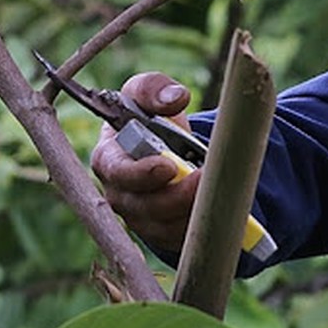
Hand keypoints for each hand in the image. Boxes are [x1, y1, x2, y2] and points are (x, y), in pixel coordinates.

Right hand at [90, 72, 199, 252]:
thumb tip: (175, 98)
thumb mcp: (148, 94)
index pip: (117, 173)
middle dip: (176, 196)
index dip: (141, 174)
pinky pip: (180, 239)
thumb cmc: (148, 118)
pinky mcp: (161, 234)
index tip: (168, 166)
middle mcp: (119, 193)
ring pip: (165, 227)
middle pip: (144, 207)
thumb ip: (154, 88)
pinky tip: (219, 209)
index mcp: (109, 159)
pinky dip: (200, 226)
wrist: (163, 147)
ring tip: (217, 191)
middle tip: (203, 179)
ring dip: (191, 212)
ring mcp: (139, 218)